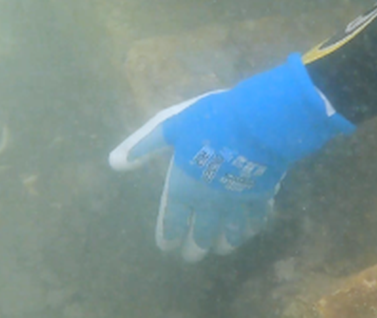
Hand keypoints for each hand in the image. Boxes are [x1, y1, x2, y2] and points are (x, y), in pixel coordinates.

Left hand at [108, 54, 354, 261]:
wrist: (259, 123)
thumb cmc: (210, 121)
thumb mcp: (170, 126)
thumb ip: (144, 146)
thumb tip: (114, 163)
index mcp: (185, 186)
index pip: (173, 219)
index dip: (168, 235)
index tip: (167, 247)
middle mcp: (210, 202)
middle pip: (202, 232)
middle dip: (195, 246)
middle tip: (191, 256)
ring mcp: (238, 202)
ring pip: (231, 231)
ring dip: (224, 242)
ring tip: (221, 249)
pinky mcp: (263, 195)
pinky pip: (256, 219)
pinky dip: (251, 228)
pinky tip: (251, 230)